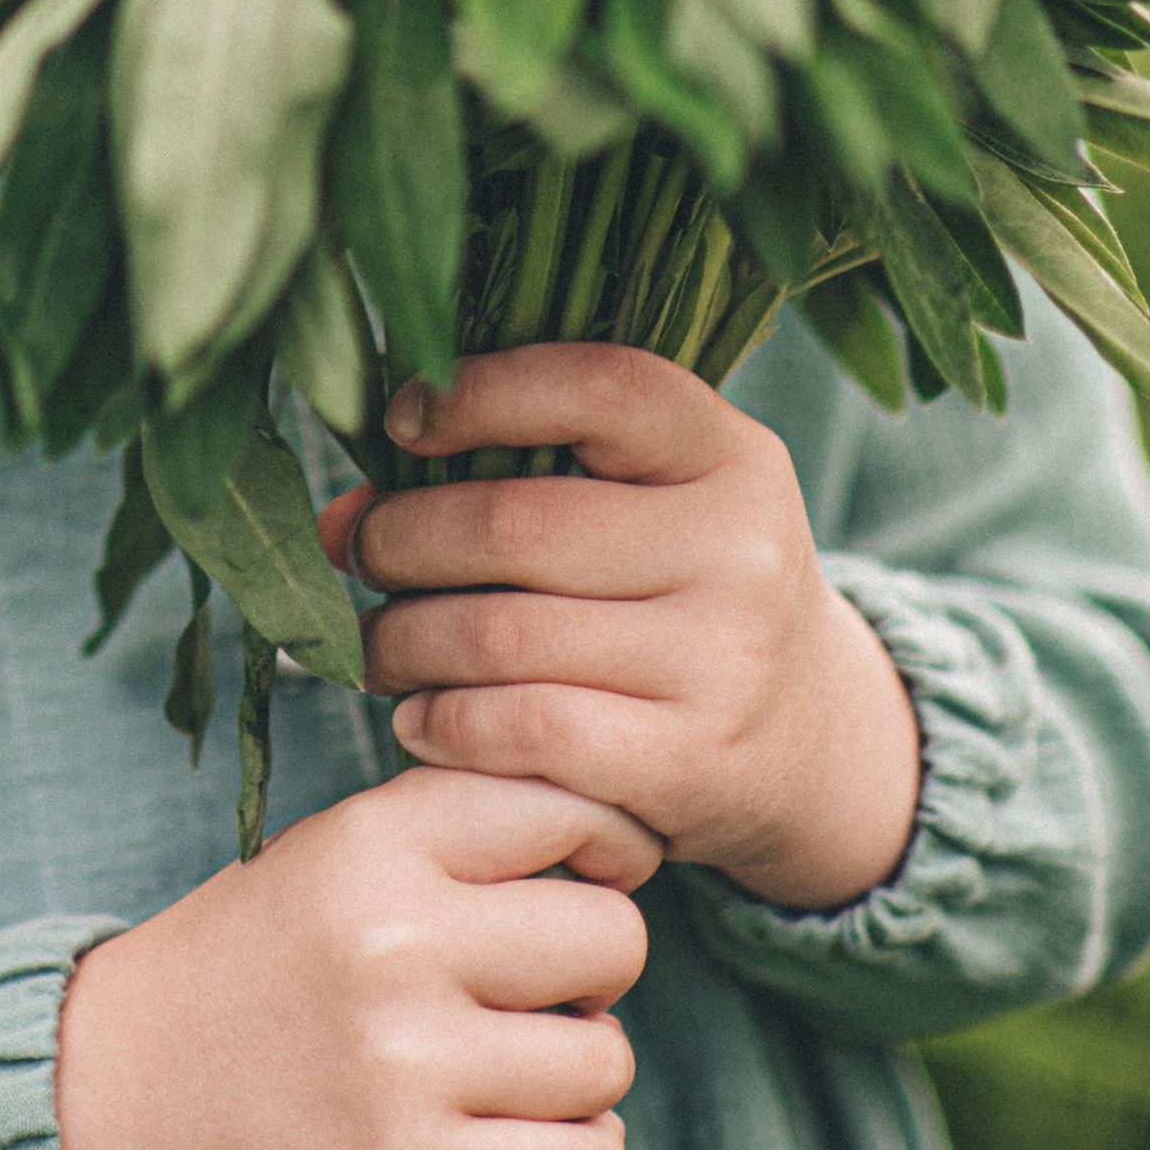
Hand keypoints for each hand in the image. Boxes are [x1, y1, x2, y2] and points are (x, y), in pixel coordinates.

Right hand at [54, 767, 655, 1149]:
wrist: (140, 1081)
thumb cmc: (270, 951)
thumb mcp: (347, 847)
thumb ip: (467, 828)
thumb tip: (624, 841)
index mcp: (378, 838)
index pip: (570, 806)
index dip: (607, 845)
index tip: (587, 877)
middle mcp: (396, 938)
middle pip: (614, 937)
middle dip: (597, 965)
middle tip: (542, 983)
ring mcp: (406, 1061)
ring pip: (607, 1057)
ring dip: (581, 1067)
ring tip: (514, 1062)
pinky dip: (573, 1149)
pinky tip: (518, 1128)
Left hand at [323, 343, 921, 912]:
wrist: (809, 745)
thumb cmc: (682, 592)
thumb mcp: (646, 506)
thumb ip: (518, 475)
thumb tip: (339, 517)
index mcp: (732, 454)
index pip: (598, 386)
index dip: (479, 391)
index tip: (402, 419)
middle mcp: (741, 548)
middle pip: (514, 525)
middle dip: (402, 539)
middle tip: (363, 553)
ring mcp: (722, 660)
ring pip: (500, 634)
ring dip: (403, 641)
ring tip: (380, 644)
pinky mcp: (690, 763)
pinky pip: (526, 729)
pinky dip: (447, 723)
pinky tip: (420, 718)